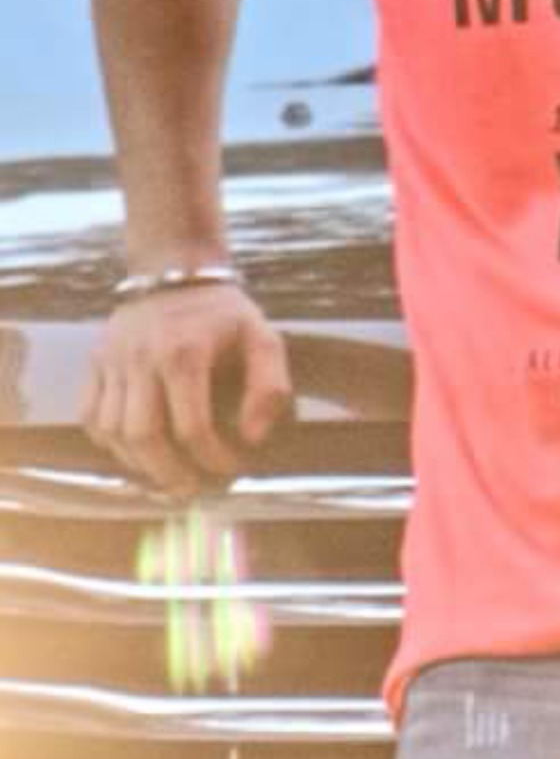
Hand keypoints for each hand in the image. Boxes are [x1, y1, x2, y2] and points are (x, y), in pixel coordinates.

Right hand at [82, 282, 292, 494]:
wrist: (174, 269)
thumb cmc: (225, 313)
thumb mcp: (263, 339)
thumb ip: (269, 388)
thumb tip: (252, 437)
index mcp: (184, 352)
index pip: (192, 428)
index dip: (212, 459)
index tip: (231, 469)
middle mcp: (141, 357)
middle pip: (143, 436)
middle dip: (168, 473)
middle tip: (191, 488)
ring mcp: (112, 359)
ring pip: (111, 431)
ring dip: (138, 463)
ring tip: (166, 475)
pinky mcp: (95, 362)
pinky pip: (90, 416)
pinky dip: (109, 442)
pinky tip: (136, 451)